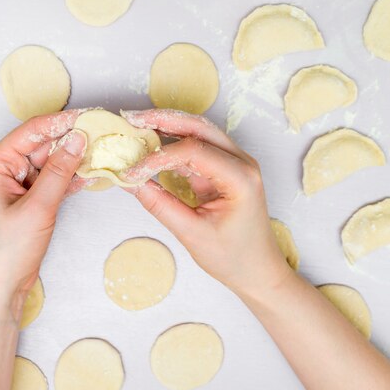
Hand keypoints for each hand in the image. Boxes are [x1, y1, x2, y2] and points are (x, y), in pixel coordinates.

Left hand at [0, 110, 86, 322]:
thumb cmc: (5, 251)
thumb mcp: (36, 208)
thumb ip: (59, 172)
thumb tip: (79, 138)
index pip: (33, 130)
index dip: (63, 122)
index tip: (92, 117)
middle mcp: (6, 169)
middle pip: (43, 144)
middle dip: (72, 140)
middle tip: (105, 135)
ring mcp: (18, 186)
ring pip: (51, 162)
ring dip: (74, 159)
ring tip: (105, 151)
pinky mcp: (30, 202)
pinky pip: (53, 180)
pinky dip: (71, 178)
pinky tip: (93, 172)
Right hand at [121, 109, 291, 296]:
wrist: (258, 270)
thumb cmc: (234, 258)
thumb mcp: (193, 234)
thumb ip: (160, 205)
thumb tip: (131, 183)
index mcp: (241, 178)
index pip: (193, 151)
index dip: (158, 157)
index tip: (132, 170)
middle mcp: (241, 162)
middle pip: (199, 127)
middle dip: (164, 119)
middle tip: (131, 118)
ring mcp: (235, 163)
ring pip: (199, 132)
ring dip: (168, 126)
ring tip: (137, 124)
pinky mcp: (224, 169)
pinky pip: (198, 147)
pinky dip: (173, 144)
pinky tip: (152, 144)